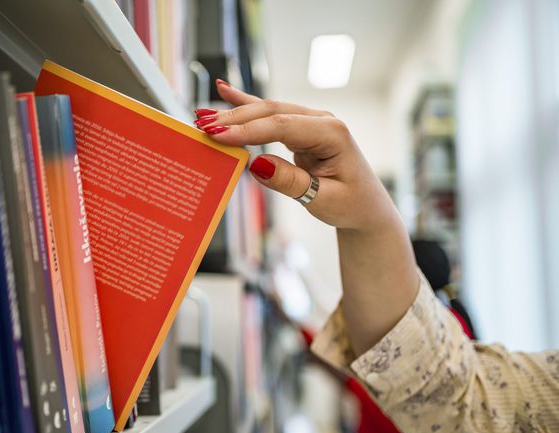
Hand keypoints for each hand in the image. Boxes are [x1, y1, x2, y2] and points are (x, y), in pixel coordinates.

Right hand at [196, 80, 419, 354]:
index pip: (282, 126)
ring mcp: (310, 121)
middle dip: (235, 119)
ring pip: (267, 111)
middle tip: (203, 127)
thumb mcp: (323, 200)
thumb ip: (290, 182)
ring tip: (203, 116)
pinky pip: (270, 114)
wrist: (365, 206)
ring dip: (234, 113)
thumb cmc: (350, 204)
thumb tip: (257, 164)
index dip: (247, 130)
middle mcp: (321, 120)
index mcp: (332, 133)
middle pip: (271, 113)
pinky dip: (246, 103)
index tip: (218, 137)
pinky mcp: (300, 128)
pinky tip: (224, 90)